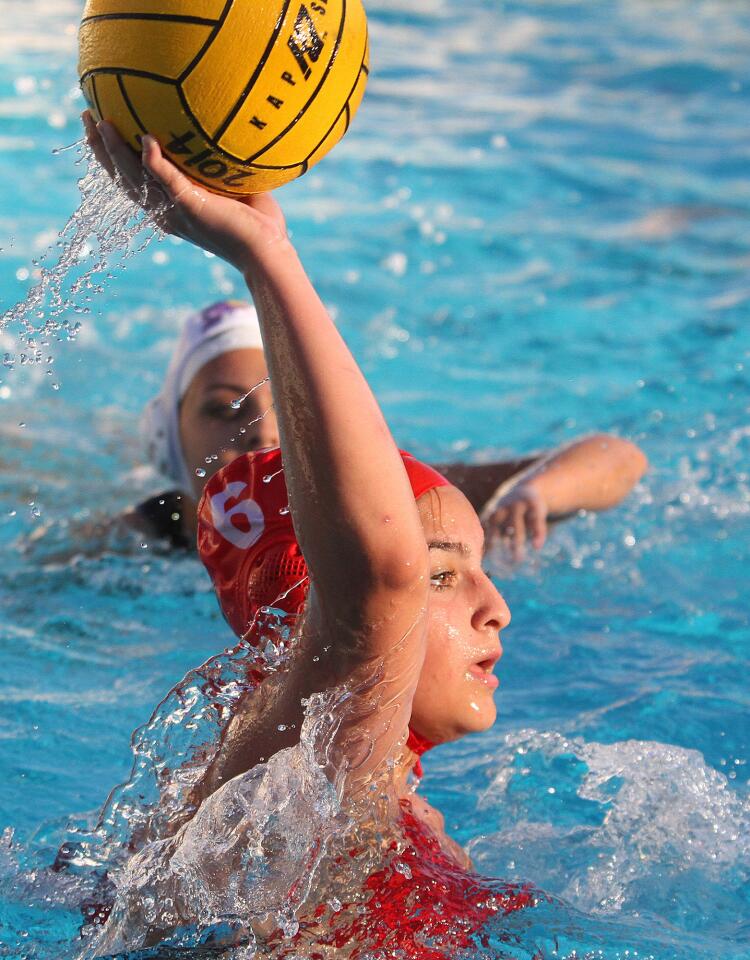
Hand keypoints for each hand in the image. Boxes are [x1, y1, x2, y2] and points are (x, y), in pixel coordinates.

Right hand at [82, 111, 288, 276]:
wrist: (268, 253)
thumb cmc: (260, 227)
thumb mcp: (236, 191)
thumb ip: (222, 168)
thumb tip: (227, 135)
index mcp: (172, 210)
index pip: (134, 181)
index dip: (114, 157)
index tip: (102, 129)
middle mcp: (166, 212)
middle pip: (122, 178)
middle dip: (101, 149)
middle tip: (87, 117)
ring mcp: (176, 210)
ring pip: (134, 178)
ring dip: (115, 150)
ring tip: (100, 121)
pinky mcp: (192, 206)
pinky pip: (167, 181)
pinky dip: (154, 161)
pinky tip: (146, 139)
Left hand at [480, 482, 547, 561]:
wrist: (526, 488)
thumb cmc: (509, 514)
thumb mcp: (498, 520)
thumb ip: (492, 536)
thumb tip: (483, 564)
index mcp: (491, 514)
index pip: (484, 530)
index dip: (482, 544)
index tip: (481, 561)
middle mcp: (503, 509)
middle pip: (496, 527)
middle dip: (496, 544)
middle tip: (496, 563)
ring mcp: (518, 506)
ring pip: (516, 524)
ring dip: (516, 542)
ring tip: (517, 560)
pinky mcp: (534, 505)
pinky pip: (535, 520)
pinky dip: (537, 533)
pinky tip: (537, 546)